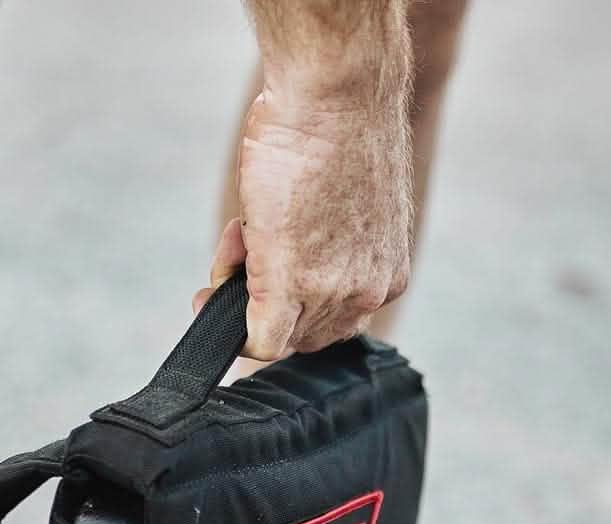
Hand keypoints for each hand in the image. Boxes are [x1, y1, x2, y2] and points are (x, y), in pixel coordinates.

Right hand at [195, 86, 412, 360]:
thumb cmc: (334, 130)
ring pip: (275, 332)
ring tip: (242, 233)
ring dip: (242, 291)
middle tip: (243, 247)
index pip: (332, 322)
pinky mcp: (290, 287)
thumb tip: (283, 267)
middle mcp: (366, 293)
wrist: (336, 94)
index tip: (265, 271)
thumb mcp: (343, 205)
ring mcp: (331, 294)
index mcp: (386, 274)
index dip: (291, 302)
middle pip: (303, 333)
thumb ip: (325, 246)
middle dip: (264, 297)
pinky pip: (260, 342)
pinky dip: (232, 325)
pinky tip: (224, 278)